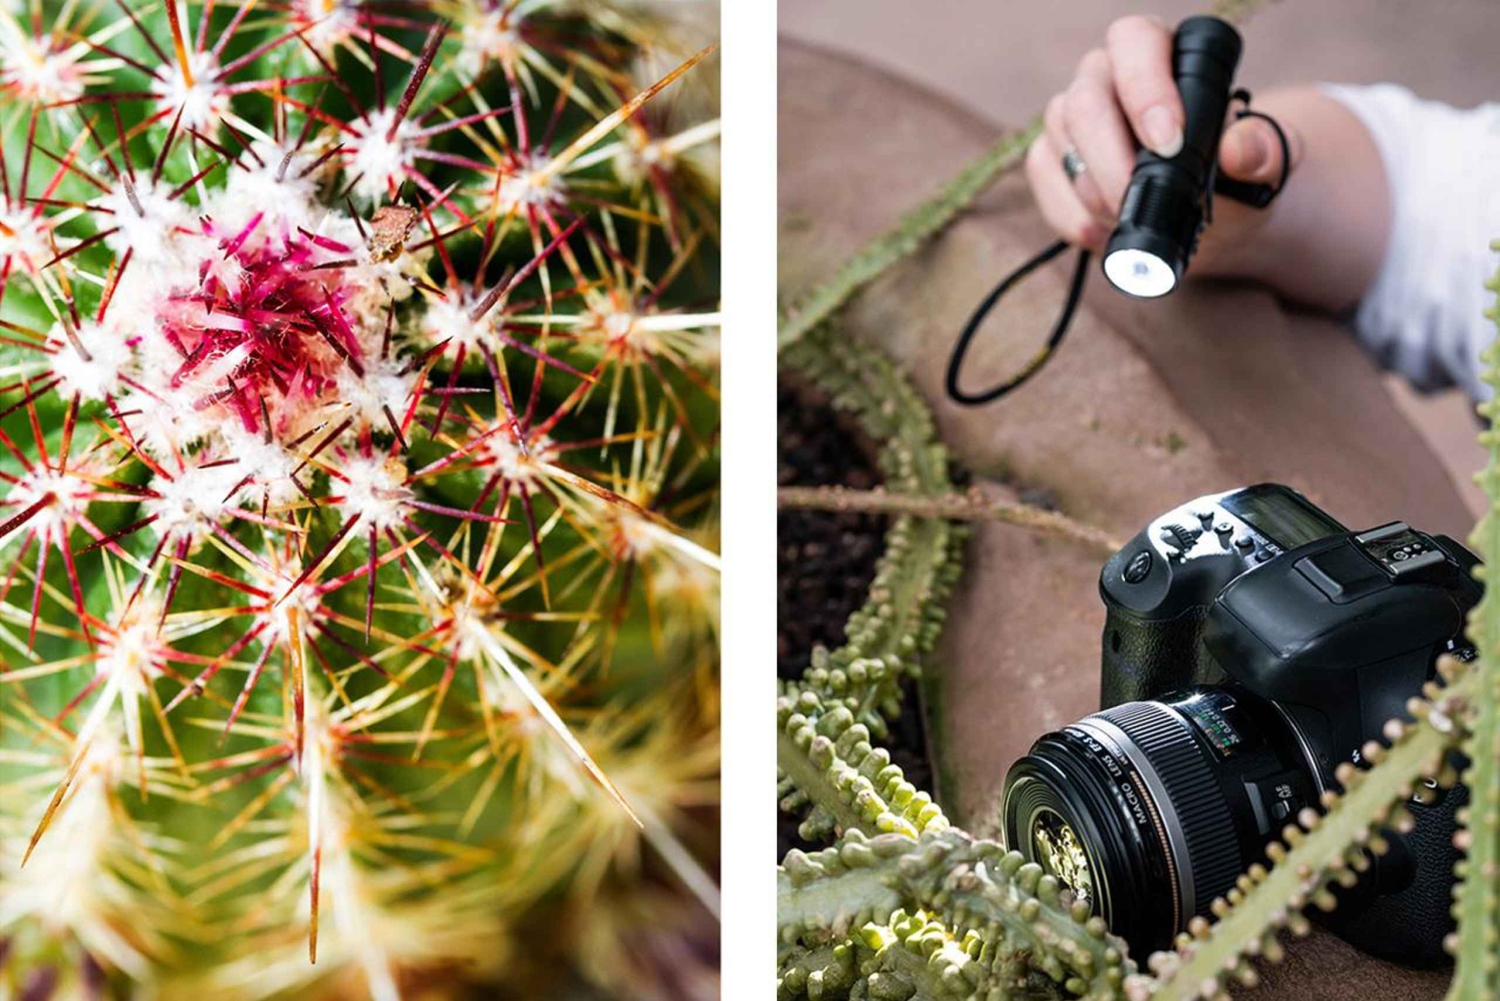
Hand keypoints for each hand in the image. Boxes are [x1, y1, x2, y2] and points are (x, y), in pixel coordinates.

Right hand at [1025, 15, 1303, 268]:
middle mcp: (1109, 76)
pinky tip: (1101, 232)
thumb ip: (1266, 151)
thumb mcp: (1268, 168)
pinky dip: (1071, 213)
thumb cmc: (1238, 181)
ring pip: (1060, 139)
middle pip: (1085, 100)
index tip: (1169, 143)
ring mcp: (1073, 116)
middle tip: (1136, 200)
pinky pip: (1044, 178)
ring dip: (1093, 191)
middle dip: (1110, 159)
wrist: (1213, 223)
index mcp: (1165, 55)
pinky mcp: (1051, 156)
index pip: (1136, 43)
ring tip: (1128, 220)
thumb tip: (1239, 148)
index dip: (1145, 88)